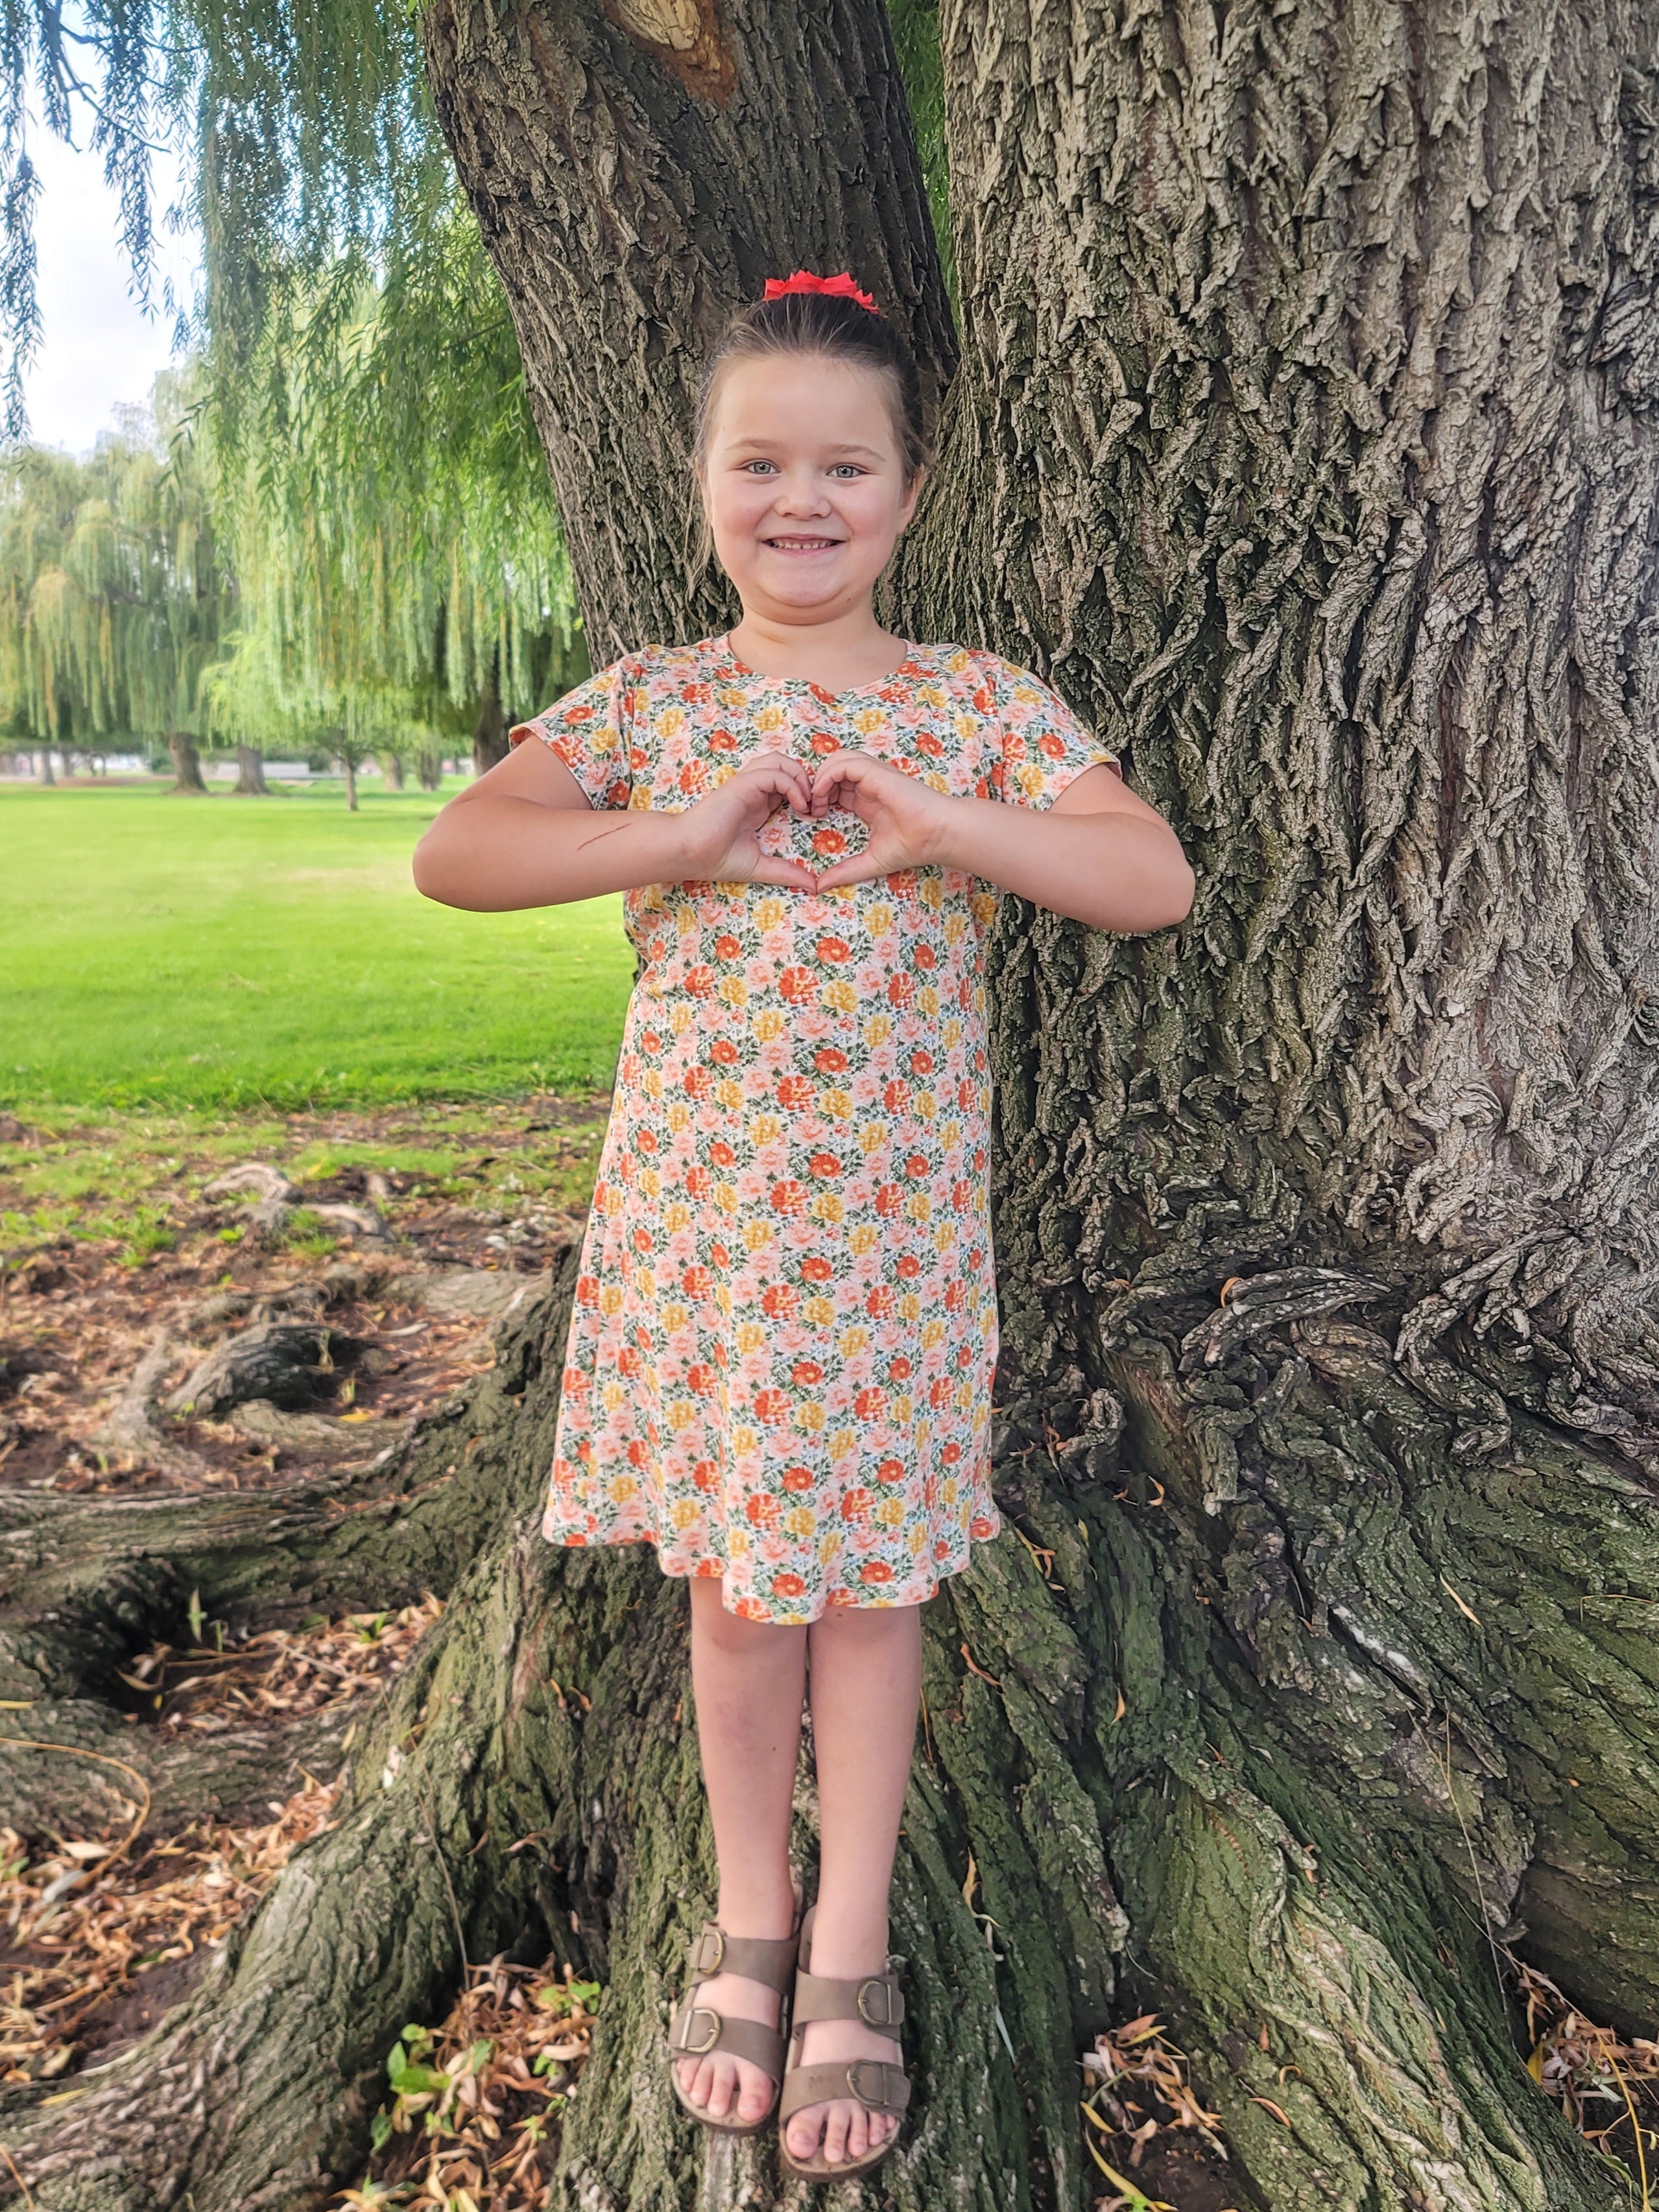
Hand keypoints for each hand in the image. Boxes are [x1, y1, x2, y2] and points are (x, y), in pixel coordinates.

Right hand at [676, 752, 818, 888]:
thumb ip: (786, 872)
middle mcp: (753, 791)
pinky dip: (791, 784)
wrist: (688, 853)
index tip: (814, 816)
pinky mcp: (741, 785)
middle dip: (806, 779)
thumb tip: (813, 886)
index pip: (786, 783)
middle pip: (786, 765)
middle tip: (814, 805)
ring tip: (806, 802)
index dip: (804, 793)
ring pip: (780, 761)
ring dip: (799, 777)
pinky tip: (798, 805)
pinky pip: (773, 773)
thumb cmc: (715, 858)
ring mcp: (747, 785)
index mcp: (757, 804)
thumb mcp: (760, 866)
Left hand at [808, 751, 954, 888]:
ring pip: (838, 760)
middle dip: (816, 784)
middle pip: (833, 768)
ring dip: (820, 777)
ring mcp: (874, 776)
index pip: (835, 786)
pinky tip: (822, 795)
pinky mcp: (878, 773)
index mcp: (867, 799)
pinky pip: (845, 764)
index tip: (812, 816)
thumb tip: (820, 887)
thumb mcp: (870, 861)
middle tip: (809, 808)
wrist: (937, 835)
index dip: (819, 796)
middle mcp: (869, 784)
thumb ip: (845, 871)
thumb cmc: (913, 846)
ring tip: (816, 801)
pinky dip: (828, 775)